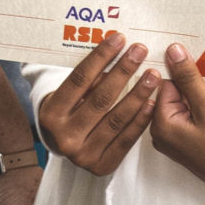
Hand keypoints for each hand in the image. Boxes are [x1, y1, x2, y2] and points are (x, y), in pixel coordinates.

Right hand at [37, 35, 160, 176]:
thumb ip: (89, 79)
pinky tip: (152, 101)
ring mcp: (83, 155)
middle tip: (140, 51)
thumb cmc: (69, 111)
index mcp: (51, 114)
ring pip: (116, 119)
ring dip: (138, 94)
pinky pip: (126, 139)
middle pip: (100, 99)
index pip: (79, 79)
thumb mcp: (68, 94)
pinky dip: (141, 119)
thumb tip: (117, 50)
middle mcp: (64, 137)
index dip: (100, 57)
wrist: (63, 145)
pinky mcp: (101, 166)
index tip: (119, 39)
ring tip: (152, 75)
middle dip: (123, 71)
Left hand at [149, 45, 204, 198]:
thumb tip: (173, 52)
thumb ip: (189, 78)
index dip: (190, 77)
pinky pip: (196, 115)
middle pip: (179, 93)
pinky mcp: (190, 141)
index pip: (168, 85)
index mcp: (160, 124)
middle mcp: (164, 132)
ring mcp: (177, 138)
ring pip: (191, 103)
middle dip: (204, 89)